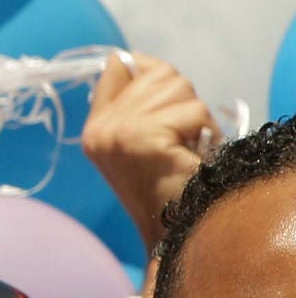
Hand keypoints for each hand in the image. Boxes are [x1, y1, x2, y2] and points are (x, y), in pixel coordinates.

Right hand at [84, 53, 216, 252]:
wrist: (170, 234)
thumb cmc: (166, 191)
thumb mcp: (135, 145)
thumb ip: (134, 107)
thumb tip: (134, 63)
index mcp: (94, 126)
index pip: (120, 65)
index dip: (150, 74)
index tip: (166, 103)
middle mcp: (101, 127)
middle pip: (159, 73)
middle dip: (181, 99)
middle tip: (182, 136)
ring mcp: (120, 132)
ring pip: (179, 87)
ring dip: (196, 116)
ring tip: (189, 145)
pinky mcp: (146, 139)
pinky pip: (193, 112)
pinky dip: (204, 133)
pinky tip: (192, 155)